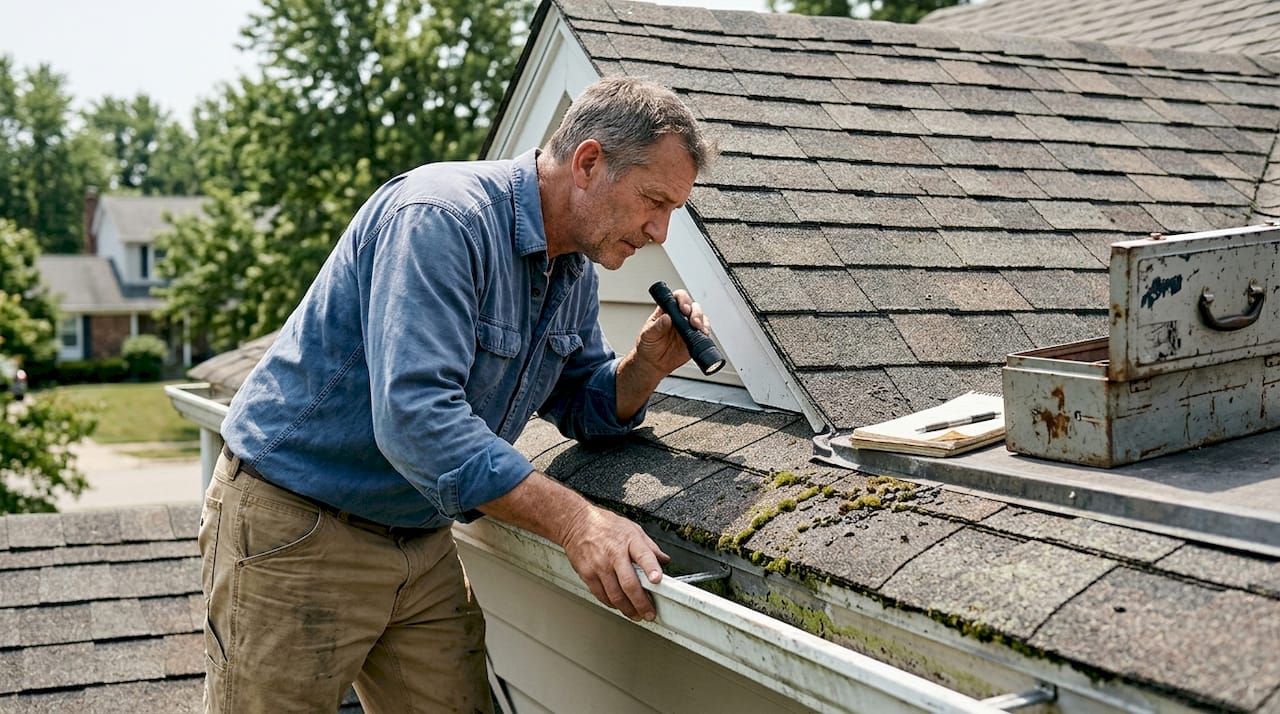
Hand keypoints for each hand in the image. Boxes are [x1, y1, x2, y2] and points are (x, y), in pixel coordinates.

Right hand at [560, 503, 670, 620]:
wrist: (576, 523)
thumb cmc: (605, 525)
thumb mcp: (632, 528)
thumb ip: (649, 546)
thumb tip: (664, 560)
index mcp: (629, 541)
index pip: (643, 555)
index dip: (651, 569)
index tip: (657, 580)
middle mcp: (614, 554)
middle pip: (629, 584)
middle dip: (641, 603)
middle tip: (649, 613)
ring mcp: (599, 566)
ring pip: (615, 595)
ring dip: (627, 609)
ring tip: (636, 614)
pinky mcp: (587, 574)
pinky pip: (601, 595)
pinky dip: (612, 604)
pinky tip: (618, 605)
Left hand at [635, 288, 710, 376]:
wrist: (654, 362)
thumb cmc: (648, 345)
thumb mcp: (648, 335)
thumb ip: (657, 326)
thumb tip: (666, 317)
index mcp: (667, 310)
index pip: (677, 298)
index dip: (682, 300)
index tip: (683, 308)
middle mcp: (679, 316)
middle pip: (692, 306)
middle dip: (695, 311)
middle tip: (692, 320)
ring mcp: (688, 326)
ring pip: (700, 317)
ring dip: (701, 320)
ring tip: (697, 328)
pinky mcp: (694, 337)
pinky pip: (704, 331)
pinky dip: (705, 331)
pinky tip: (702, 334)